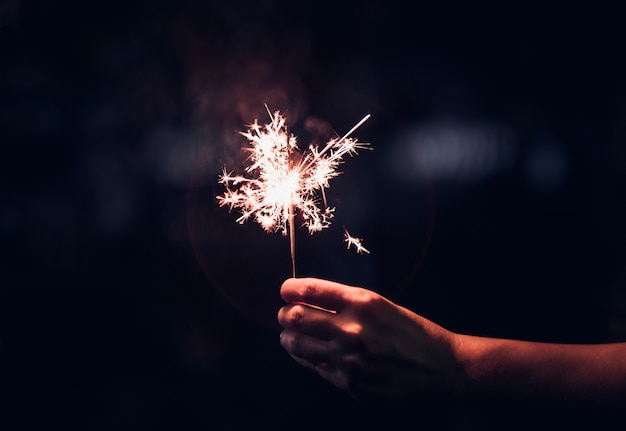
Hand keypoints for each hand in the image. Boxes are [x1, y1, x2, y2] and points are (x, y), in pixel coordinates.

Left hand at [277, 277, 465, 400]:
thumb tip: (306, 300)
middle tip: (286, 314)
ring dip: (288, 336)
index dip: (290, 289)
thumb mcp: (381, 306)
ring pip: (296, 343)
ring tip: (290, 334)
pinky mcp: (349, 383)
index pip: (309, 290)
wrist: (443, 369)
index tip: (286, 290)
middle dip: (285, 314)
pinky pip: (313, 366)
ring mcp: (348, 358)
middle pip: (295, 317)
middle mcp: (351, 328)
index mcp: (362, 302)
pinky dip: (305, 357)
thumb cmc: (413, 332)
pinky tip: (308, 353)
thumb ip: (344, 303)